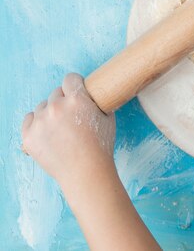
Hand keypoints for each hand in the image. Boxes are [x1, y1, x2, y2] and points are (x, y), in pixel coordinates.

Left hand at [22, 73, 115, 192]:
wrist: (86, 172)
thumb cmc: (100, 146)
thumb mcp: (107, 116)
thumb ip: (96, 100)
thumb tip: (91, 93)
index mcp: (76, 99)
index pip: (70, 78)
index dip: (75, 85)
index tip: (76, 93)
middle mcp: (56, 107)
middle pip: (56, 93)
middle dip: (63, 102)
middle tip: (71, 117)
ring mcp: (41, 122)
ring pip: (42, 106)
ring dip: (49, 113)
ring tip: (60, 129)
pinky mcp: (29, 137)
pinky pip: (28, 119)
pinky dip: (36, 124)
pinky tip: (46, 132)